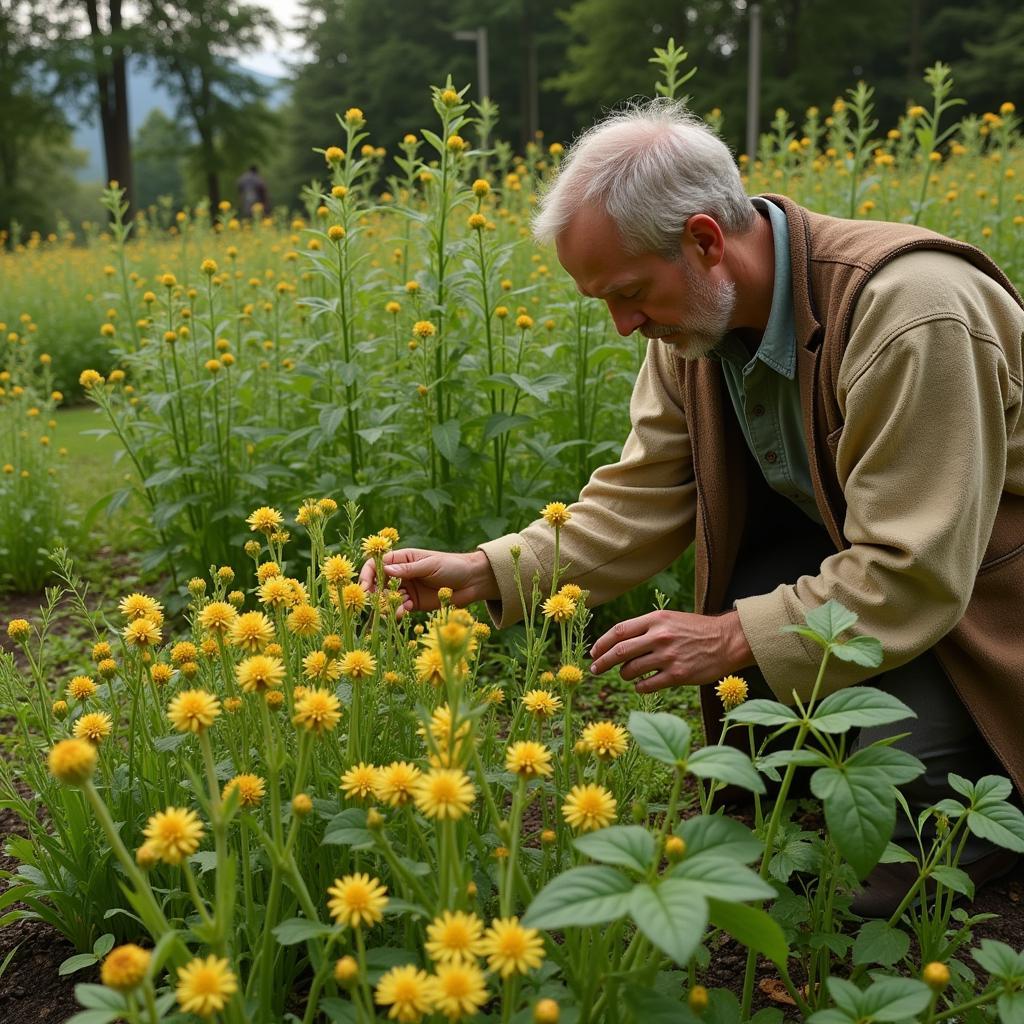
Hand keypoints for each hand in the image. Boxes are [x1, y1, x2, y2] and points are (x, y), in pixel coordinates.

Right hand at [359, 548, 497, 615]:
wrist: (473, 581)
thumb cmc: (453, 566)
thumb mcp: (430, 565)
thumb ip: (408, 570)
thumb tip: (385, 569)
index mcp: (403, 559)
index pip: (377, 564)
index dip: (367, 574)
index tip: (364, 587)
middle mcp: (401, 574)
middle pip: (378, 583)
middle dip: (374, 593)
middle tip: (376, 603)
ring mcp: (407, 589)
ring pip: (387, 598)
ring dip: (386, 605)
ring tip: (391, 610)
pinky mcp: (414, 603)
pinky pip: (399, 608)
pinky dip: (398, 612)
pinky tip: (403, 613)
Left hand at [588, 609, 753, 693]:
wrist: (728, 641)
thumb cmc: (695, 630)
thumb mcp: (669, 619)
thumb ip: (645, 628)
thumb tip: (617, 642)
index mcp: (656, 619)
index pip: (619, 631)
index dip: (601, 643)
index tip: (593, 653)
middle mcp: (660, 636)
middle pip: (619, 651)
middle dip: (602, 662)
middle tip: (594, 670)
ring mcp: (669, 656)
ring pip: (631, 670)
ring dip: (623, 674)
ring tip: (626, 674)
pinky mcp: (678, 675)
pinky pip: (647, 685)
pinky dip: (638, 687)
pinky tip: (640, 685)